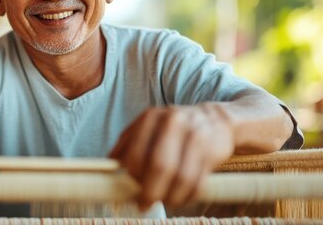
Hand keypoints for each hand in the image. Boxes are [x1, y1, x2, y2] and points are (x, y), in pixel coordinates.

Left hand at [109, 104, 234, 209]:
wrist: (214, 118)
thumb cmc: (173, 127)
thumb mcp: (148, 126)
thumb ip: (127, 142)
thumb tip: (109, 163)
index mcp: (151, 118)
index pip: (136, 154)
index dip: (132, 178)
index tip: (129, 192)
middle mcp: (173, 123)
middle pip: (160, 166)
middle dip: (151, 191)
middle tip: (145, 204)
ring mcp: (196, 135)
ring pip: (182, 177)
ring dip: (171, 197)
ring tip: (165, 201)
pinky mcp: (213, 150)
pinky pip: (199, 182)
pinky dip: (188, 196)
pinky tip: (182, 197)